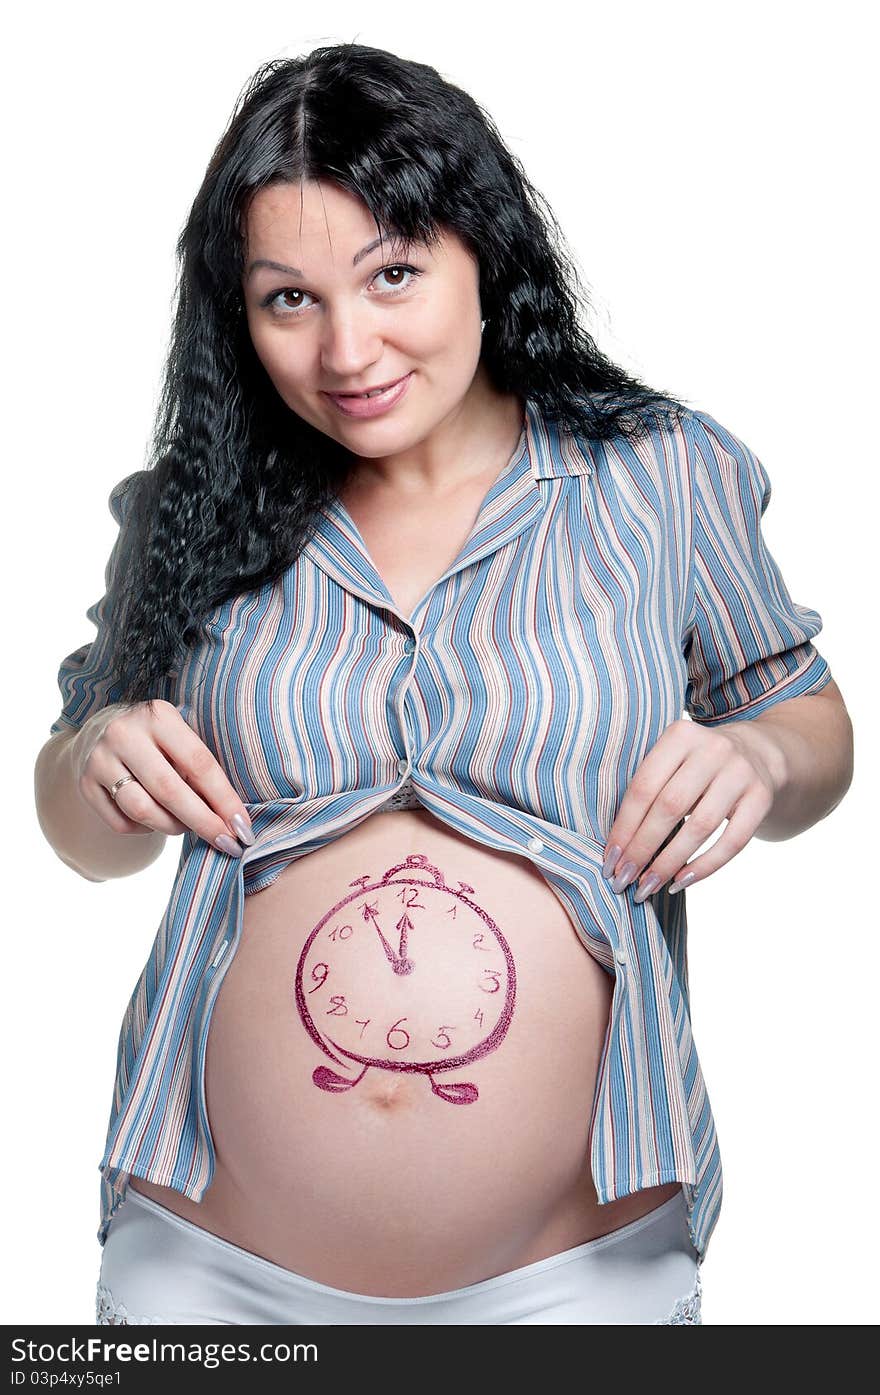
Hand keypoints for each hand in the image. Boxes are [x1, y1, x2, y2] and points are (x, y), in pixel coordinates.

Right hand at [70, 699, 254, 856]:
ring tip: (188, 827)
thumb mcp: (179, 735)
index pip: (199, 763)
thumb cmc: (157, 739)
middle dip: (204, 823)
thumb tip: (233, 817)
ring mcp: (100, 759)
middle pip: (170, 790)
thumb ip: (200, 766)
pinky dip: (146, 829)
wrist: (99, 732)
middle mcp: (124, 734)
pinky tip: (157, 820)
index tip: (243, 827)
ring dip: (174, 827)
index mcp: (158, 716)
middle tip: (227, 844)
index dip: (224, 799)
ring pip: (143, 811)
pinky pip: (122, 823)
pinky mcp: (85, 784)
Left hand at [601, 718, 785, 900]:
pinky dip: (704, 866)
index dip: (624, 827)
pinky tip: (680, 881)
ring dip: (669, 863)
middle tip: (623, 879)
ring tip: (648, 886)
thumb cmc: (697, 766)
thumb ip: (648, 791)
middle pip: (669, 807)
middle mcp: (713, 750)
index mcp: (680, 736)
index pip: (644, 788)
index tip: (609, 860)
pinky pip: (732, 841)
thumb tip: (616, 848)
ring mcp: (741, 773)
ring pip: (699, 827)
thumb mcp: (673, 761)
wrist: (759, 754)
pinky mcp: (762, 798)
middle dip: (642, 849)